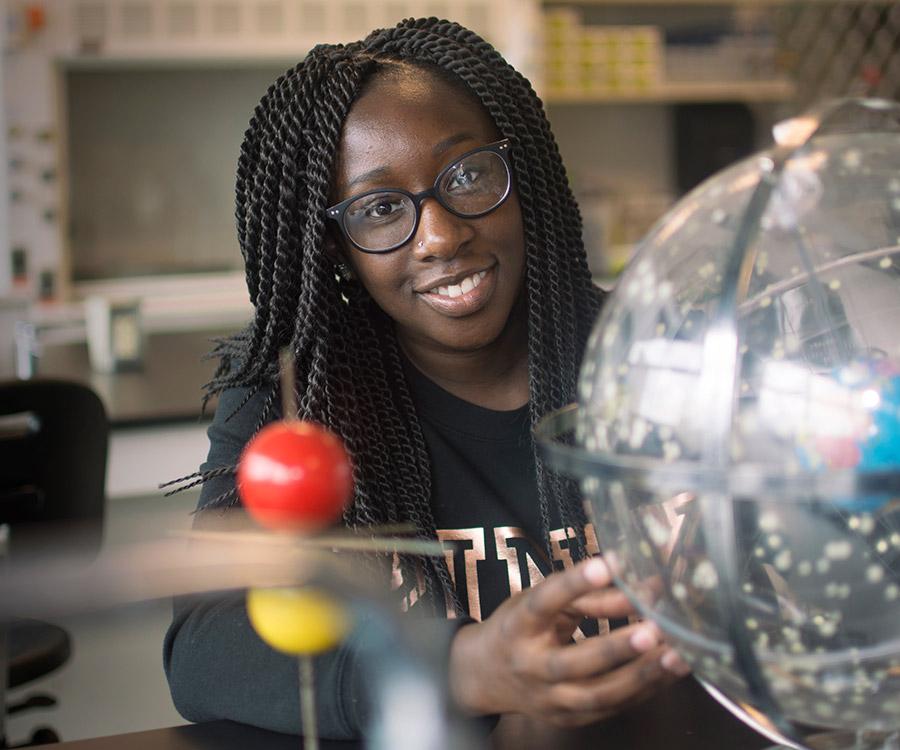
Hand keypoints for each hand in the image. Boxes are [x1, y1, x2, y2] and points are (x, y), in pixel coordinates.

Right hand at [448, 557, 689, 726]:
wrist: (486, 676)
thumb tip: (640, 586)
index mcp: (519, 626)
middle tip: (654, 629)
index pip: (544, 602)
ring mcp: (549, 698)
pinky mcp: (568, 718)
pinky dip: (643, 690)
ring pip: (598, 695)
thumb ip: (586, 595)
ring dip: (642, 676)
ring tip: (676, 656)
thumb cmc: (520, 628)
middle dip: (617, 647)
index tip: (607, 565)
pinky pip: (611, 708)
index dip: (574, 584)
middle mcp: (530, 665)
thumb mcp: (541, 601)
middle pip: (573, 662)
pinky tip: (667, 672)